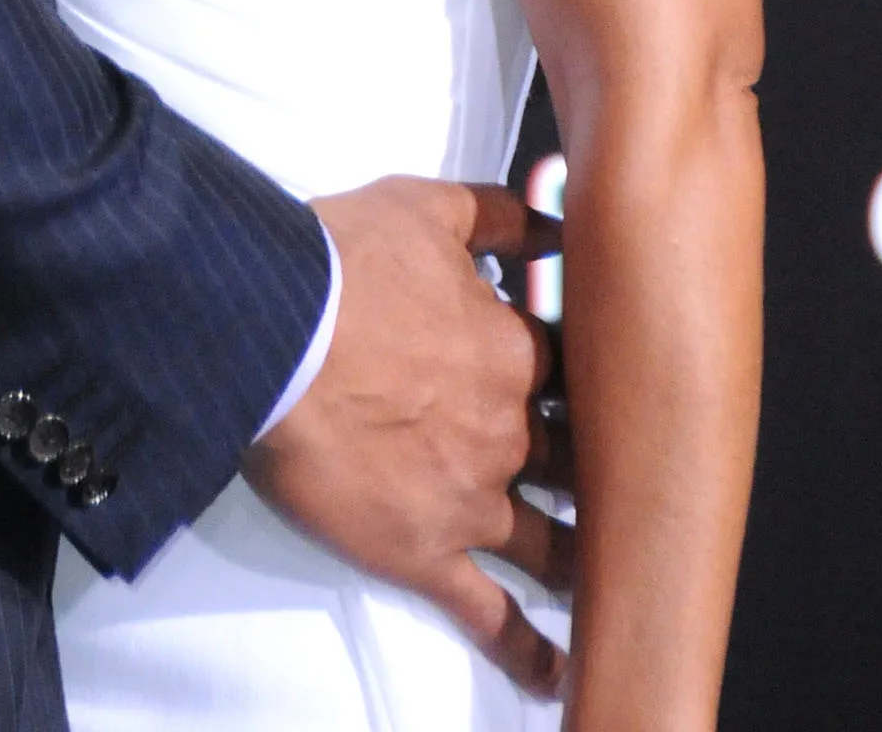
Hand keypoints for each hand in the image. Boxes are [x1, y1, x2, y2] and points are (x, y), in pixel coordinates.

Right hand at [242, 176, 569, 698]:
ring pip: (551, 544)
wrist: (270, 329)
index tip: (591, 390)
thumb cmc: (339, 263)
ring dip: (581, 559)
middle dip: (593, 473)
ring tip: (605, 576)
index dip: (579, 382)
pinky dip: (527, 651)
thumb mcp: (424, 207)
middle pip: (574, 462)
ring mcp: (471, 499)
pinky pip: (489, 616)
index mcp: (512, 350)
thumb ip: (498, 214)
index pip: (571, 375)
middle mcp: (507, 432)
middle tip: (611, 485)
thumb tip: (552, 216)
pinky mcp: (424, 553)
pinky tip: (559, 675)